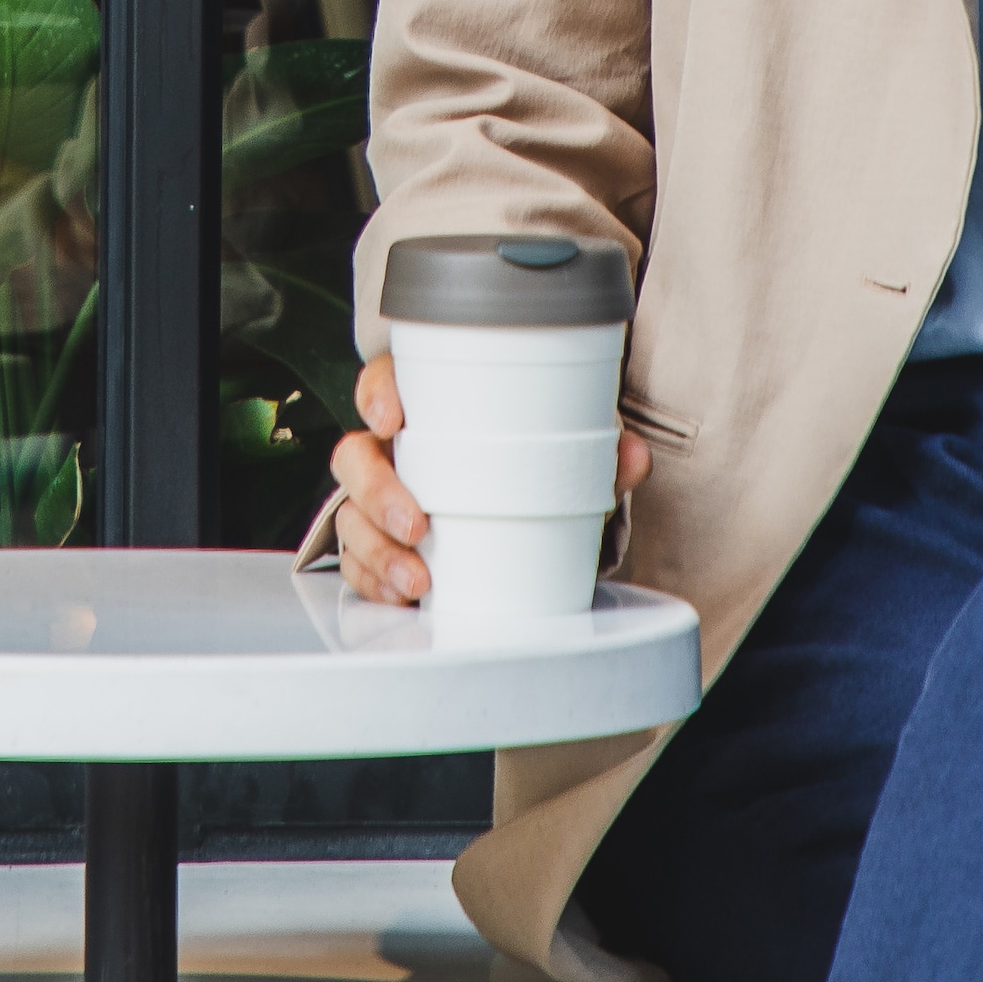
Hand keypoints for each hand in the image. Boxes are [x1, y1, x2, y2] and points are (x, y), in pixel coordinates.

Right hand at [327, 351, 650, 606]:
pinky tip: (403, 597)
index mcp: (426, 413)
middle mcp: (393, 453)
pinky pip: (358, 565)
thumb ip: (594, 453)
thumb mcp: (561, 455)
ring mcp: (381, 503)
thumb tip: (631, 457)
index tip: (392, 417)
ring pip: (351, 516)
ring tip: (418, 578)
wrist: (524, 518)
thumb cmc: (524, 468)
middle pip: (355, 457)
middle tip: (417, 525)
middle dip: (377, 493)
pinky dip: (375, 583)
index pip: (384, 384)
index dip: (377, 394)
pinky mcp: (380, 548)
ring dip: (376, 550)